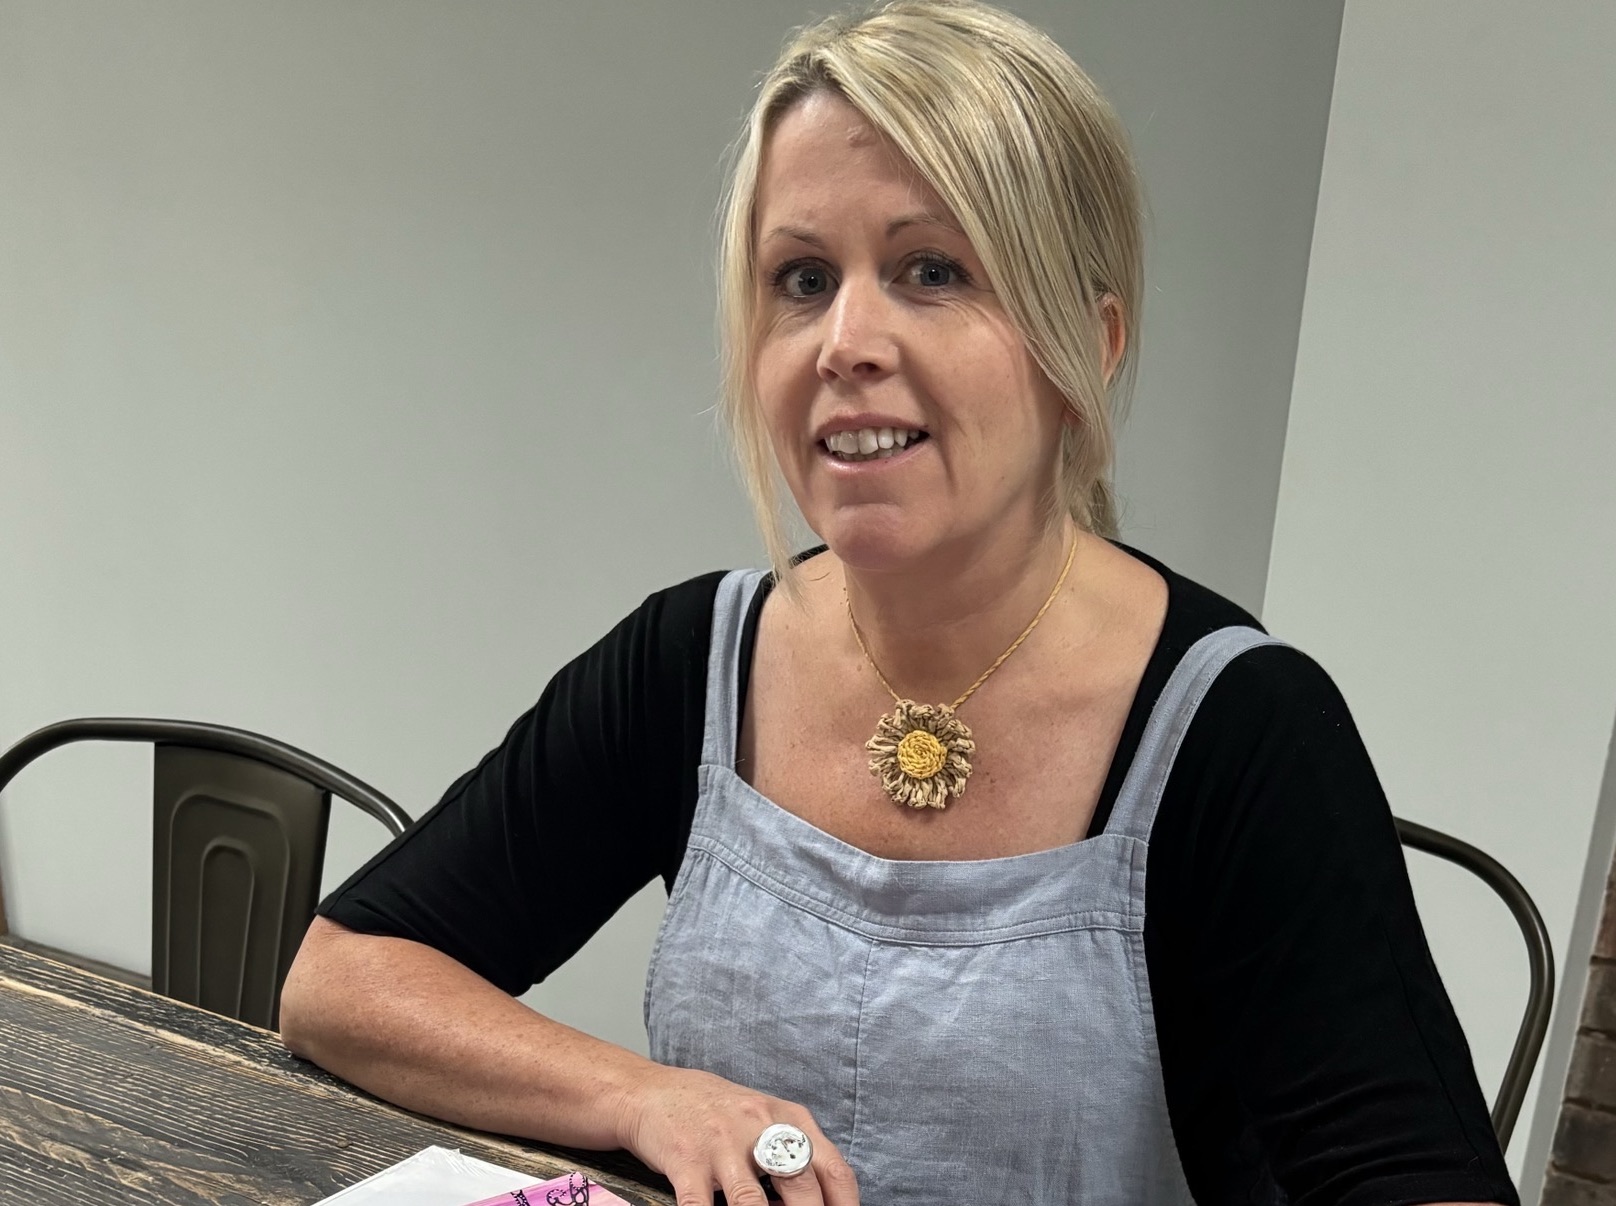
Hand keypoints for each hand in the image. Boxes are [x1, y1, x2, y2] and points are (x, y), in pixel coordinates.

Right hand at [612, 1064, 858, 1205]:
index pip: (834, 1169)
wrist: (653, 1092)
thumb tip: (819, 1202)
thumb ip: (793, 1154)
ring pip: (753, 1202)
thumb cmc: (715, 1113)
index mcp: (788, 1118)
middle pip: (802, 1187)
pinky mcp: (687, 1160)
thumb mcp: (764, 1120)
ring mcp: (722, 1144)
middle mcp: (760, 1126)